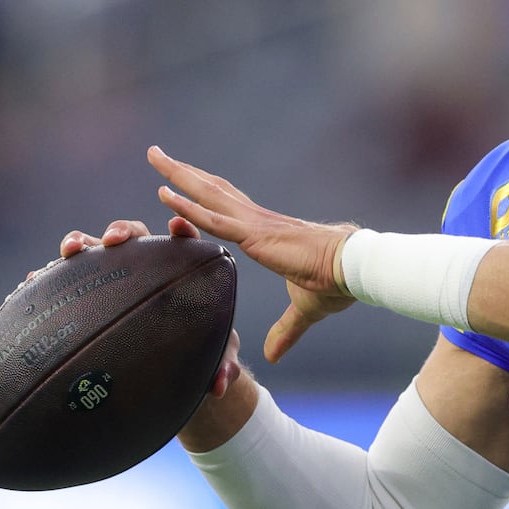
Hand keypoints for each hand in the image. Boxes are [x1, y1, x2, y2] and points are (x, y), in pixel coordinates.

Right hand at [54, 214, 248, 399]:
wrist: (172, 365)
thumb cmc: (202, 350)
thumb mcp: (217, 356)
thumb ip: (223, 364)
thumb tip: (219, 384)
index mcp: (184, 269)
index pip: (185, 242)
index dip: (182, 231)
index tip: (178, 225)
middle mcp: (147, 265)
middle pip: (135, 237)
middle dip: (122, 230)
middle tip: (115, 240)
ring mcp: (116, 276)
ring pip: (97, 249)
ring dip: (82, 242)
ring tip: (70, 250)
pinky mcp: (91, 292)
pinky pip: (69, 279)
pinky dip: (52, 274)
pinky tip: (34, 279)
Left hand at [148, 145, 356, 362]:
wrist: (353, 269)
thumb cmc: (336, 284)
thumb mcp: (304, 311)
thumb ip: (285, 330)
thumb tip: (273, 355)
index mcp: (266, 232)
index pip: (227, 205)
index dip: (204, 192)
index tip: (183, 179)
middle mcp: (256, 220)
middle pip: (211, 190)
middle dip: (183, 172)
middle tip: (157, 153)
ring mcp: (254, 224)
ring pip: (207, 195)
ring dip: (178, 176)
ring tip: (155, 156)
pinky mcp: (255, 235)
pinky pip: (214, 220)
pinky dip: (187, 207)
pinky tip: (166, 194)